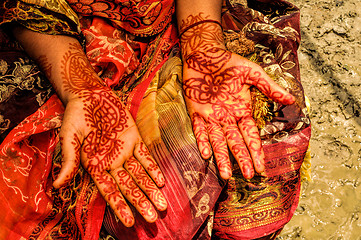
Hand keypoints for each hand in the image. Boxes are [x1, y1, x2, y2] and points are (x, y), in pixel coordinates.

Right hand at [51, 44, 166, 226]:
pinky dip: (153, 168)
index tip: (129, 222)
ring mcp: (124, 151)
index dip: (120, 206)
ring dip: (151, 189)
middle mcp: (112, 162)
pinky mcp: (134, 139)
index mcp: (95, 166)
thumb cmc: (76, 117)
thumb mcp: (69, 138)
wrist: (90, 95)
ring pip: (140, 175)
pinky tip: (161, 181)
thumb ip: (69, 160)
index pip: (109, 191)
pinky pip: (145, 156)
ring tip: (162, 206)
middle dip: (141, 202)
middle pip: (129, 187)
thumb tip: (57, 184)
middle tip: (153, 219)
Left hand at [182, 41, 293, 179]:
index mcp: (242, 110)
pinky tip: (206, 154)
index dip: (256, 151)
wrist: (205, 54)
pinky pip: (199, 129)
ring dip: (222, 157)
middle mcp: (227, 118)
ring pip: (218, 141)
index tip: (261, 167)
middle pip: (236, 142)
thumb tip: (291, 100)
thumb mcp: (252, 73)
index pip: (251, 135)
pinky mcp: (196, 111)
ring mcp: (211, 116)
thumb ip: (269, 87)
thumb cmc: (229, 62)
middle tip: (248, 175)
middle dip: (242, 159)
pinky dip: (202, 140)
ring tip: (226, 175)